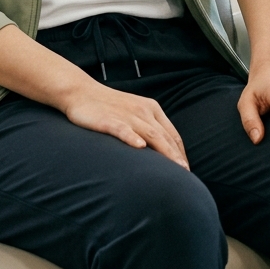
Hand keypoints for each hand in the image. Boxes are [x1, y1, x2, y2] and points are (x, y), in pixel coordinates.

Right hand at [64, 80, 189, 169]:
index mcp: (151, 109)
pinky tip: (140, 147)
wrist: (82, 92)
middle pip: (164, 136)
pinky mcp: (109, 120)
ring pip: (151, 134)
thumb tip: (163, 153)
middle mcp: (143, 111)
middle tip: (187, 175)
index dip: (181, 152)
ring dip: (165, 151)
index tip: (187, 171)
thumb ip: (149, 128)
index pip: (172, 134)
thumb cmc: (109, 107)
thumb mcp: (134, 113)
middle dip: (177, 156)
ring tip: (175, 167)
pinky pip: (123, 129)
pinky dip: (132, 137)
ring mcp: (126, 115)